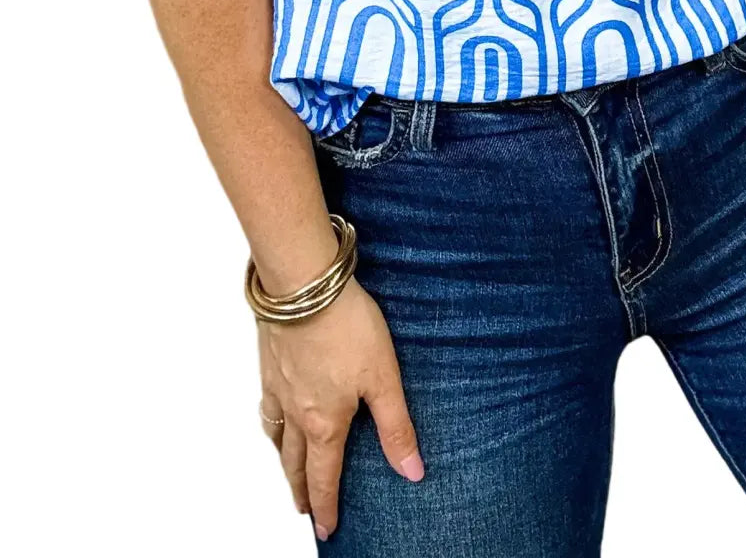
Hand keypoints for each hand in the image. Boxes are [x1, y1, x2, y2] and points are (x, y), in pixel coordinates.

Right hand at [257, 277, 423, 540]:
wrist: (303, 284)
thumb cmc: (345, 325)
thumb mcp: (383, 377)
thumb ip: (396, 426)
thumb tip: (411, 472)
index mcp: (325, 422)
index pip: (324, 477)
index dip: (325, 506)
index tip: (325, 529)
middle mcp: (296, 411)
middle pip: (294, 463)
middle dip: (301, 490)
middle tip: (304, 510)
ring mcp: (278, 386)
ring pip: (276, 436)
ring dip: (282, 460)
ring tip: (288, 469)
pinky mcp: (269, 362)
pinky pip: (266, 405)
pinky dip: (270, 422)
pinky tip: (274, 413)